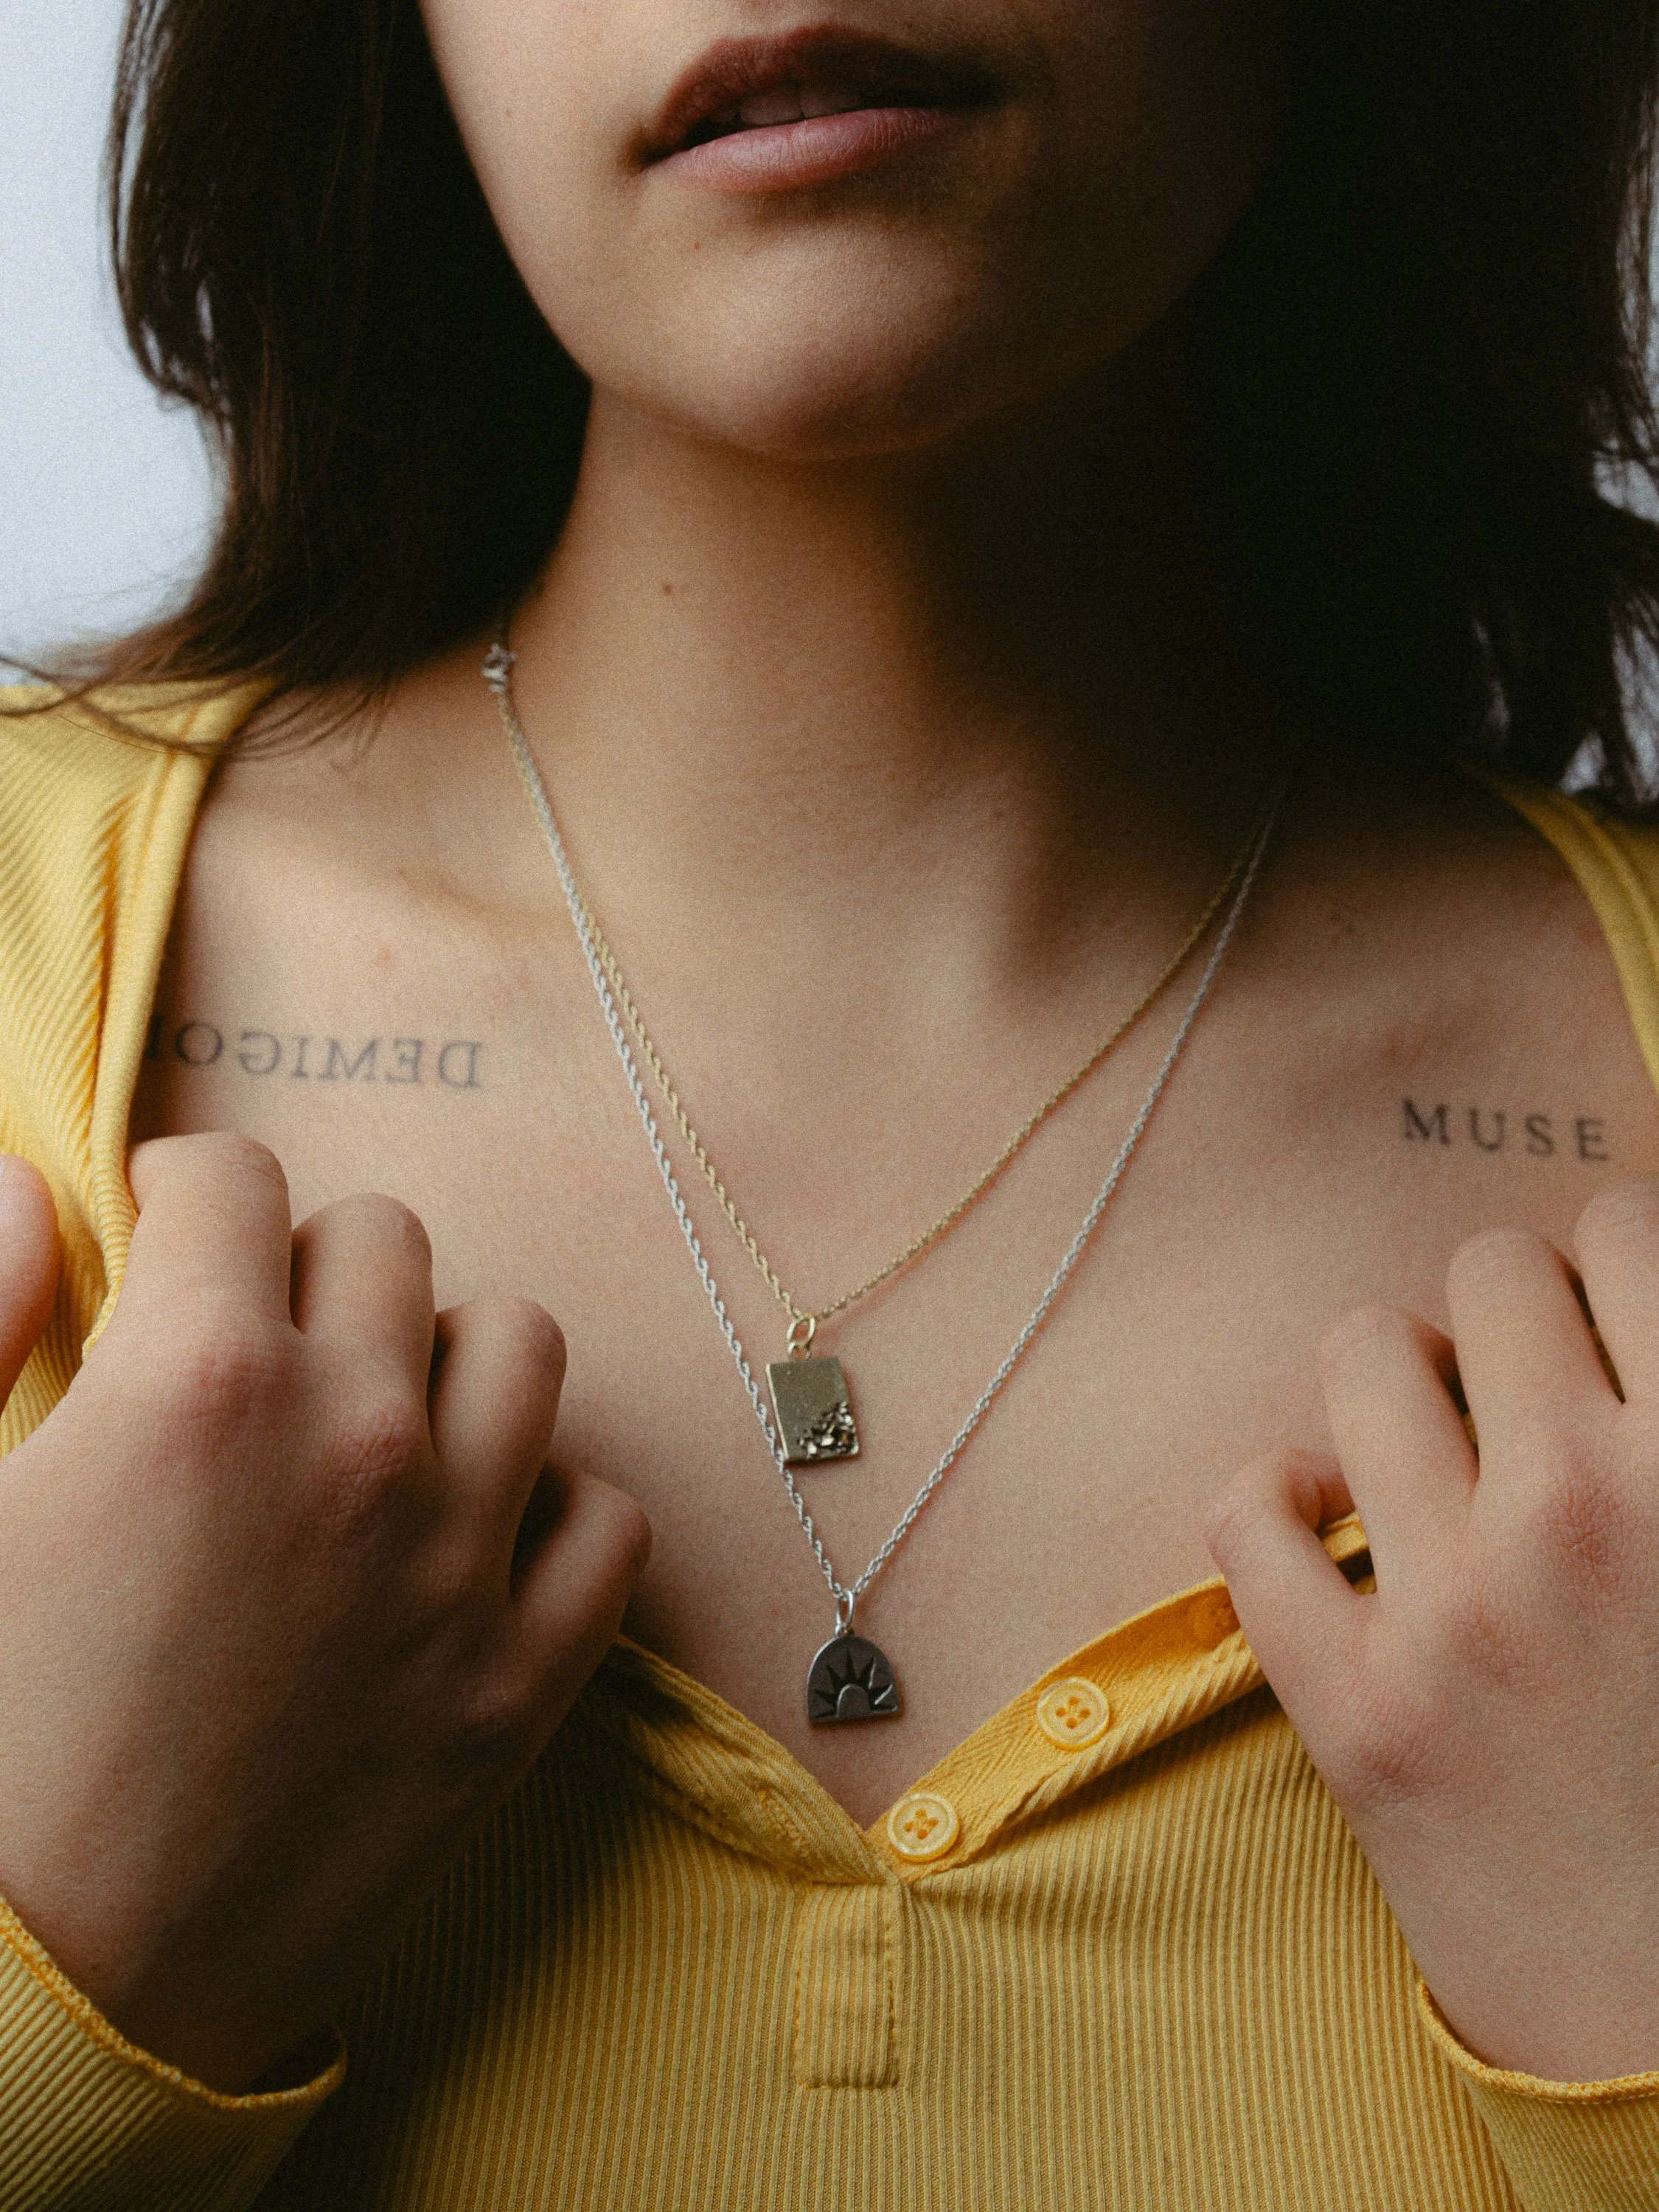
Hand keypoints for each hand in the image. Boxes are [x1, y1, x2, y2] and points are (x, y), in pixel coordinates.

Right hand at [0, 1135, 648, 2092]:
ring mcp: (460, 1565)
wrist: (38, 1998)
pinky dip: (547, 1506)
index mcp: (199, 1381)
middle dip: (307, 1264)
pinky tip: (468, 1530)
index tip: (167, 1232)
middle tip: (253, 1337)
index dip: (182, 1193)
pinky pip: (604, 1521)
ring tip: (374, 1407)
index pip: (233, 1179)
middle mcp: (357, 1443)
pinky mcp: (520, 1687)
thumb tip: (27, 1181)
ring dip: (443, 1351)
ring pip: (519, 1345)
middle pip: (384, 1242)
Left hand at [1207, 1180, 1658, 2082]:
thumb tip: (1630, 1328)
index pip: (1623, 1233)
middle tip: (1522, 1392)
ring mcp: (1457, 1608)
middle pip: (1485, 1273)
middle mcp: (1585, 1514)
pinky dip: (1272, 1500)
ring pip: (1360, 1353)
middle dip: (1501, 1315)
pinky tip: (1325, 1527)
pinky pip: (1246, 1512)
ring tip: (1429, 1447)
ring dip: (1391, 1380)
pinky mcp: (1351, 1706)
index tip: (1602, 1322)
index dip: (1607, 1265)